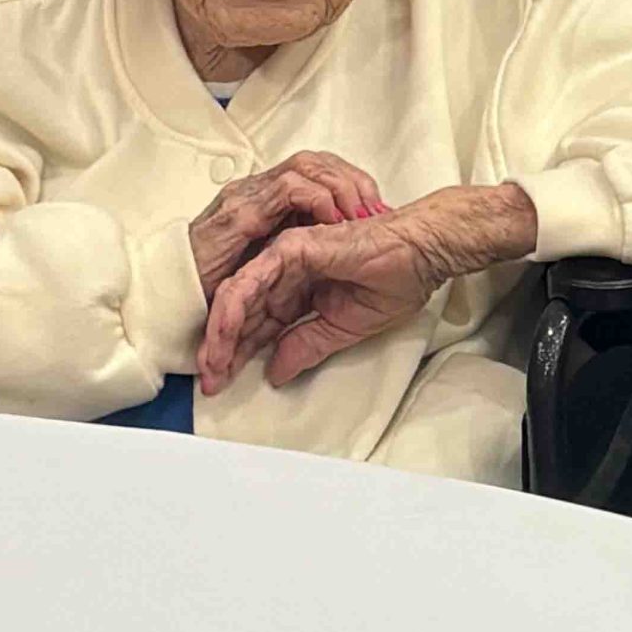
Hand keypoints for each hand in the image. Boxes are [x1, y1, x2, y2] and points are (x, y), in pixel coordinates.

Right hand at [188, 150, 388, 302]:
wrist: (166, 302)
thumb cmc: (214, 289)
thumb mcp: (266, 266)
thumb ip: (294, 252)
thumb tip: (339, 248)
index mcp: (264, 199)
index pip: (315, 169)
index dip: (349, 181)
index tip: (377, 205)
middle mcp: (254, 190)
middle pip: (315, 160)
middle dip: (352, 178)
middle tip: (377, 204)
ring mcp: (245, 197)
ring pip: (305, 165)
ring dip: (340, 185)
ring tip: (361, 211)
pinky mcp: (238, 214)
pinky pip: (287, 190)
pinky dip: (317, 199)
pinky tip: (334, 219)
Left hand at [196, 183, 537, 393]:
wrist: (422, 255)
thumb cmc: (395, 281)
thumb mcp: (343, 329)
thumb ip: (306, 345)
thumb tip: (276, 372)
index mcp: (299, 289)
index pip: (259, 324)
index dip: (239, 355)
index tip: (223, 383)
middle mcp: (285, 271)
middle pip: (241, 312)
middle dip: (222, 349)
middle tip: (209, 381)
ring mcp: (284, 257)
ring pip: (237, 296)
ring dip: (221, 334)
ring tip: (212, 366)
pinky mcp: (290, 248)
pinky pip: (251, 280)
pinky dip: (234, 309)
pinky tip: (224, 335)